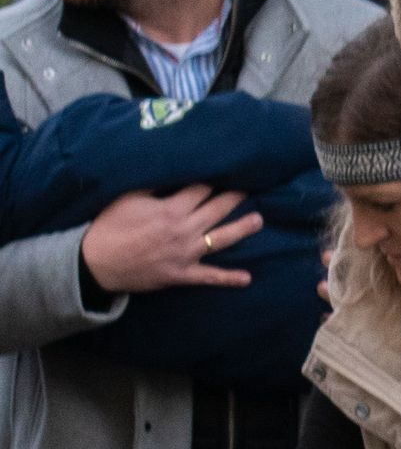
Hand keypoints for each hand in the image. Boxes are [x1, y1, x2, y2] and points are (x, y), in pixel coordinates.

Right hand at [77, 187, 260, 296]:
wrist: (94, 263)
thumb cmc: (109, 226)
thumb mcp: (128, 198)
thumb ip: (153, 184)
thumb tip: (172, 168)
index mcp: (172, 209)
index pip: (202, 189)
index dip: (215, 179)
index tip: (228, 170)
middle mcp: (185, 230)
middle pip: (217, 209)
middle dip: (235, 196)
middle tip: (251, 186)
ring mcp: (186, 254)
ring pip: (222, 239)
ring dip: (242, 229)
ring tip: (258, 220)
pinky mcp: (182, 274)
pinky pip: (210, 277)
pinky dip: (229, 279)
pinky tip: (247, 279)